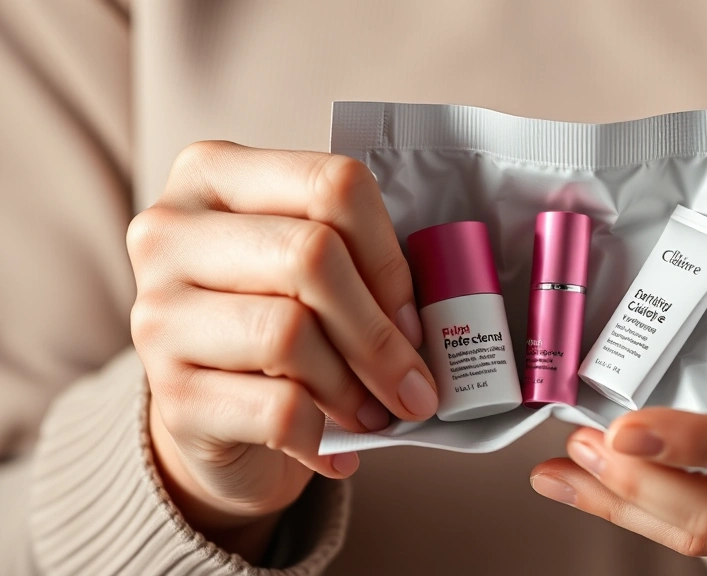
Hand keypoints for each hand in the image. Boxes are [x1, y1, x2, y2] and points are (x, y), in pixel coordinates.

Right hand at [128, 142, 437, 559]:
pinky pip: (274, 409)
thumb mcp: (311, 271)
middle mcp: (169, 231)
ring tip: (378, 415)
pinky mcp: (168, 394)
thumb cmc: (276, 322)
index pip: (332, 183)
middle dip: (381, 332)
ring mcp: (157, 312)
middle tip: (416, 384)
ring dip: (356, 388)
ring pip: (289, 333)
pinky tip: (337, 448)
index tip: (414, 316)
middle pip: (311, 256)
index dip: (390, 257)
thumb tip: (441, 316)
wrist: (209, 412)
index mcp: (214, 173)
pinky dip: (323, 436)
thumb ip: (360, 264)